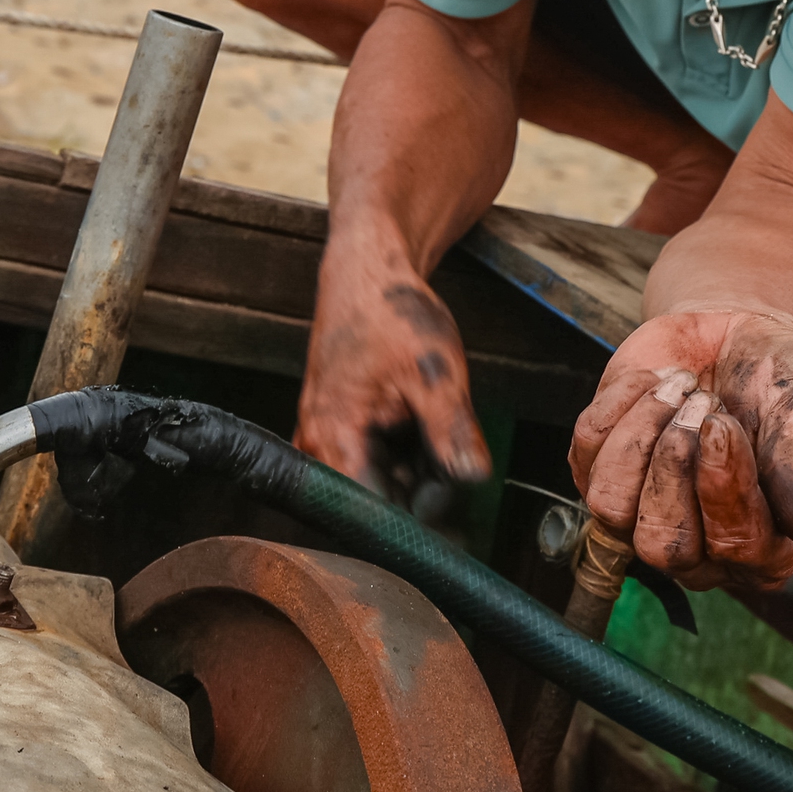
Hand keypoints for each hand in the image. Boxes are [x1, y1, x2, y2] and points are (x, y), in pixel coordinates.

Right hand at [295, 248, 490, 490]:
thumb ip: (452, 431)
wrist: (367, 272)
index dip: (420, 519)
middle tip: (453, 448)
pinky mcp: (338, 431)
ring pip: (382, 483)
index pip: (375, 513)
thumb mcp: (436, 372)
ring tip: (432, 417)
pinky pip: (377, 462)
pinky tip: (420, 416)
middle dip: (424, 489)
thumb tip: (473, 479)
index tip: (456, 509)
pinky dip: (408, 451)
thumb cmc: (390, 311)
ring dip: (418, 469)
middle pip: (379, 502)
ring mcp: (326, 439)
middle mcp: (319, 445)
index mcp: (334, 436)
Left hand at [568, 308, 792, 589]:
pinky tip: (658, 380)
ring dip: (642, 432)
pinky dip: (621, 401)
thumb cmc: (780, 387)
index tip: (725, 423)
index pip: (731, 548)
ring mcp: (640, 513)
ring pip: (610, 505)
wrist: (739, 337)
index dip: (722, 485)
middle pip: (660, 545)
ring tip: (682, 388)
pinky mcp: (601, 470)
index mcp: (762, 552)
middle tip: (706, 404)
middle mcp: (698, 549)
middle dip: (675, 464)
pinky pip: (585, 450)